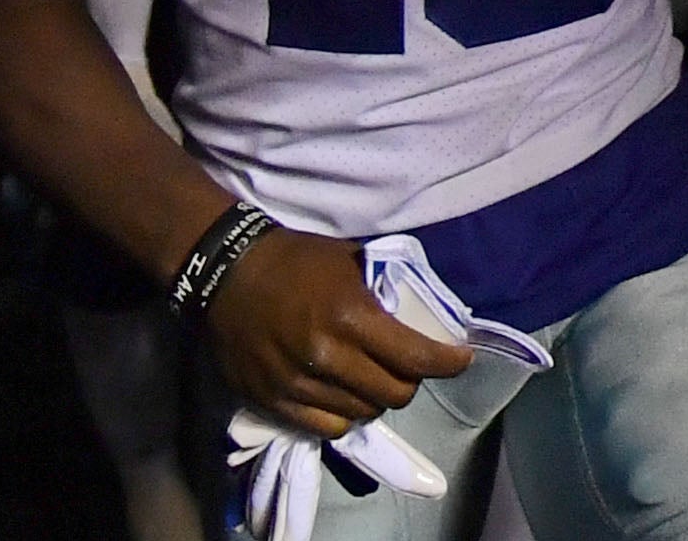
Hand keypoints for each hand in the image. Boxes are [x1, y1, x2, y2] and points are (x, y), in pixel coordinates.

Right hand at [202, 224, 474, 437]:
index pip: (416, 357)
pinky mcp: (271, 401)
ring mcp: (296, 384)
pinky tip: (346, 397)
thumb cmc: (296, 259)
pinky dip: (344, 416)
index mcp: (351, 317)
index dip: (448, 363)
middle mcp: (326, 357)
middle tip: (411, 367)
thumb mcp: (352, 261)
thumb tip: (421, 315)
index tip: (462, 359)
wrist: (226, 273)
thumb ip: (386, 292)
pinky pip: (325, 427)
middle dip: (412, 382)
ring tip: (375, 380)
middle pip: (393, 394)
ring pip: (362, 414)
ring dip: (377, 400)